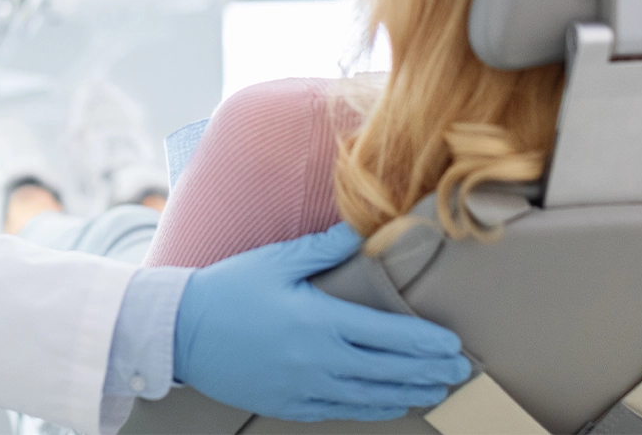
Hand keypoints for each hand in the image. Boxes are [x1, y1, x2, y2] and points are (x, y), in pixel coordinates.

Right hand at [173, 222, 470, 422]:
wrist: (182, 332)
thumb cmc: (228, 290)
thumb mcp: (276, 260)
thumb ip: (323, 248)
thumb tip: (360, 230)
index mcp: (319, 321)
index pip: (387, 336)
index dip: (424, 343)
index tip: (452, 346)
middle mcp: (318, 361)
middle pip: (387, 371)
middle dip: (428, 372)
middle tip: (459, 373)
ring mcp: (304, 388)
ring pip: (370, 397)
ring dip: (407, 394)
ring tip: (435, 391)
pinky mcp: (290, 404)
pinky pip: (342, 411)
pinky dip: (373, 409)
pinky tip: (389, 403)